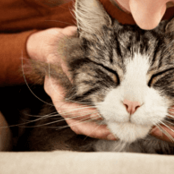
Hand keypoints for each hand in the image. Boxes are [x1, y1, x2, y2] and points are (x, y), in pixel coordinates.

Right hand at [26, 26, 116, 140]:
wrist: (53, 44)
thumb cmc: (60, 42)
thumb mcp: (64, 43)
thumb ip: (71, 53)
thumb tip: (78, 64)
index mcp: (55, 86)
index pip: (66, 107)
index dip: (83, 112)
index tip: (101, 113)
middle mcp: (61, 98)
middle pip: (75, 122)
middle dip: (95, 129)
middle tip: (116, 131)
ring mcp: (69, 101)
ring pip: (81, 124)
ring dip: (100, 130)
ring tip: (120, 131)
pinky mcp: (80, 102)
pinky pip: (89, 119)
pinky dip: (102, 124)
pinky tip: (118, 124)